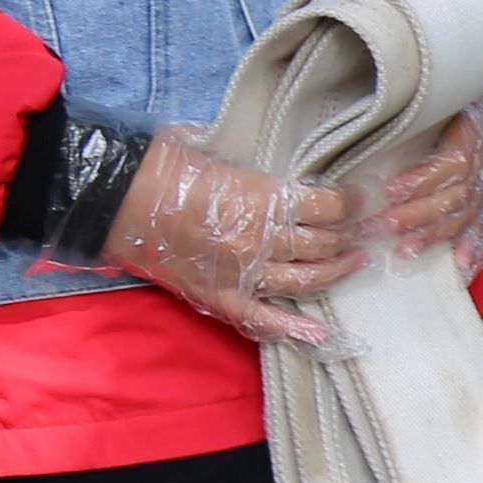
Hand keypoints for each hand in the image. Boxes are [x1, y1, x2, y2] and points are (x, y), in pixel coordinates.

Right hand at [102, 128, 366, 348]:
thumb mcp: (217, 150)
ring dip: (337, 272)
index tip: (364, 197)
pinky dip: (294, 329)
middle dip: (351, 236)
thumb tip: (279, 158)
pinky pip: (263, 319)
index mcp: (262, 200)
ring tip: (356, 262)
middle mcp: (259, 241)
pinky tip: (321, 332)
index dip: (353, 203)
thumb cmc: (163, 165)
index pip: (327, 207)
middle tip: (367, 229)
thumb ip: (254, 163)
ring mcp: (240, 274)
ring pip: (305, 280)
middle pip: (322, 244)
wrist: (114, 199)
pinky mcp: (219, 297)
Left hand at [368, 90, 482, 262]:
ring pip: (459, 218)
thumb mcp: (438, 105)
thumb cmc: (458, 108)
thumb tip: (373, 127)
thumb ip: (413, 119)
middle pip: (449, 199)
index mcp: (468, 142)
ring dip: (432, 236)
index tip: (391, 190)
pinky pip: (480, 229)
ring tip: (405, 249)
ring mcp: (482, 190)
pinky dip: (471, 249)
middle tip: (384, 225)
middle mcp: (478, 170)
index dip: (420, 180)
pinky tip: (462, 265)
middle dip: (415, 216)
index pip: (447, 166)